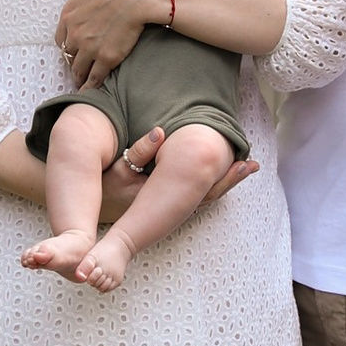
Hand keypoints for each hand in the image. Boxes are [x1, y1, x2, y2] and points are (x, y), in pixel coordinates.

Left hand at [56, 0, 152, 83]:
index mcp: (68, 14)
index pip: (60, 37)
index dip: (67, 43)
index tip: (72, 47)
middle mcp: (74, 33)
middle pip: (68, 54)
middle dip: (73, 60)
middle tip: (78, 66)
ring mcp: (89, 48)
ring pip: (79, 69)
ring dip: (80, 76)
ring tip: (82, 83)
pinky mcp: (106, 58)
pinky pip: (95, 78)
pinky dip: (92, 86)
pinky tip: (91, 91)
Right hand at [102, 128, 258, 210]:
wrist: (91, 214)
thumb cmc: (104, 188)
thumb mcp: (119, 168)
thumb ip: (141, 149)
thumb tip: (161, 130)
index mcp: (166, 199)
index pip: (203, 189)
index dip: (225, 176)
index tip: (245, 161)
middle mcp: (172, 207)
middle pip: (209, 193)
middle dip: (231, 178)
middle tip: (254, 165)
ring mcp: (169, 209)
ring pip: (204, 195)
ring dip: (224, 181)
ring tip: (247, 166)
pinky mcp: (165, 205)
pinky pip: (194, 195)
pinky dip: (211, 183)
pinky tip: (221, 171)